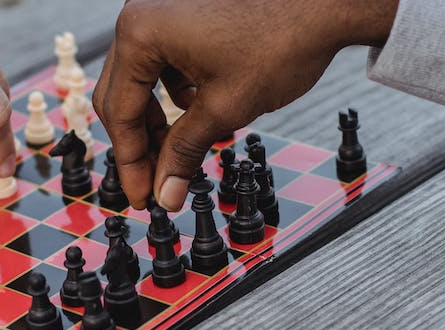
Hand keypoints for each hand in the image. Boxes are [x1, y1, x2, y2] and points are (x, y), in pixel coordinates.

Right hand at [93, 0, 397, 209]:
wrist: (323, 4)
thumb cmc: (282, 40)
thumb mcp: (225, 109)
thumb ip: (185, 153)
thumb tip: (165, 192)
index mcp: (141, 34)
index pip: (121, 112)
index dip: (131, 163)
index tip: (142, 196)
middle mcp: (142, 14)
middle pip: (122, 94)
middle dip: (139, 144)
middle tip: (156, 184)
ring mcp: (161, 8)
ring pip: (140, 79)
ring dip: (156, 119)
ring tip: (179, 153)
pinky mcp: (182, 10)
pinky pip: (161, 59)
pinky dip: (172, 91)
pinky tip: (198, 112)